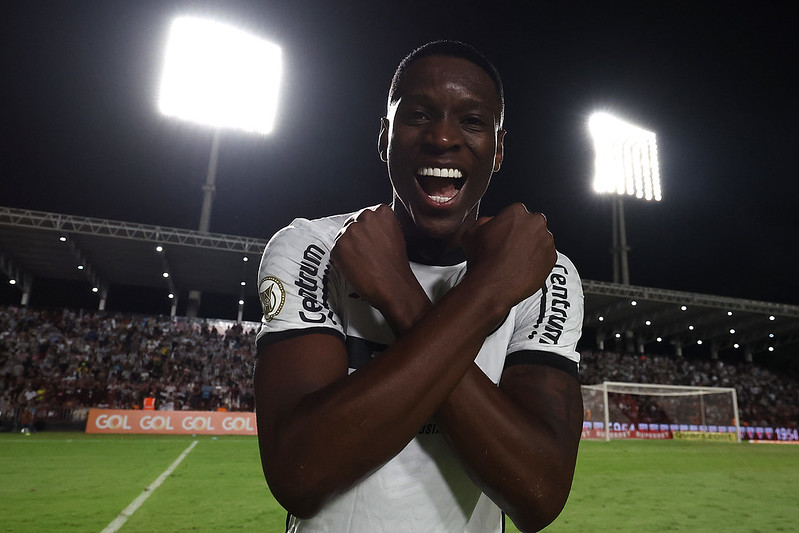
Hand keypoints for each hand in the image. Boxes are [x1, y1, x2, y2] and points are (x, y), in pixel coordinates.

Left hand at [331, 205, 426, 321]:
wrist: (393, 285)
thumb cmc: (396, 266)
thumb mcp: (395, 235)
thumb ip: (381, 226)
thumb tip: (368, 228)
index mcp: (381, 211)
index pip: (365, 216)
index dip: (366, 231)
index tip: (369, 240)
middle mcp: (365, 216)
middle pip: (352, 223)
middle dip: (355, 237)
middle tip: (365, 253)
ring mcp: (351, 230)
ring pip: (343, 237)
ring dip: (349, 248)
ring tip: (363, 261)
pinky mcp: (340, 245)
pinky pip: (336, 251)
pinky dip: (342, 260)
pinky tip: (356, 267)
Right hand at [461, 203, 555, 307]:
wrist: (492, 285)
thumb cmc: (483, 261)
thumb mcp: (472, 232)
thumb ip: (485, 222)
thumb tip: (490, 223)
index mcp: (517, 212)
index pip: (515, 213)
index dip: (508, 225)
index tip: (504, 233)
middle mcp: (535, 223)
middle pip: (531, 225)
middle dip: (522, 234)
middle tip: (509, 247)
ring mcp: (546, 241)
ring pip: (539, 240)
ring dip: (530, 247)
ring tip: (515, 260)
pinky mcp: (552, 258)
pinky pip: (545, 256)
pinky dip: (537, 261)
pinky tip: (522, 268)